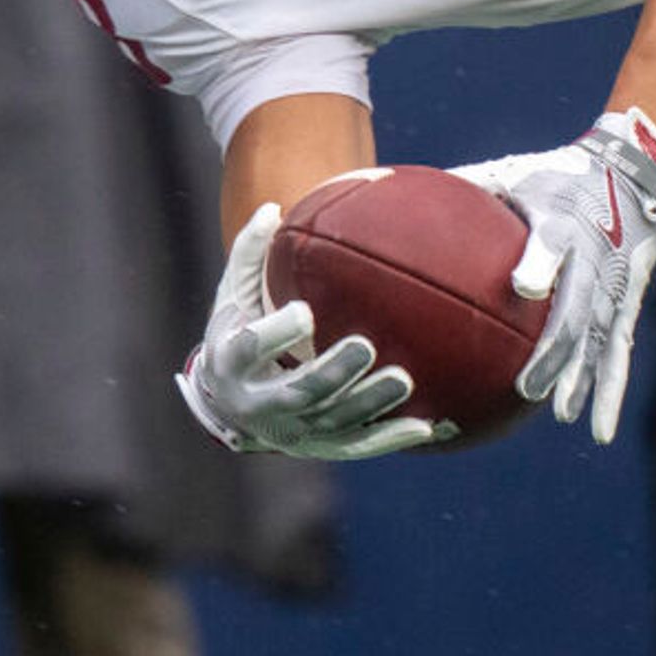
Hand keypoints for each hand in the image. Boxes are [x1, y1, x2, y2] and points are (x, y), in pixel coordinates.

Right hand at [175, 203, 443, 459]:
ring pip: (334, 422)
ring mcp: (294, 432)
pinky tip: (427, 424)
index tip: (304, 313)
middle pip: (299, 392)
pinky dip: (392, 438)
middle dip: (332, 372)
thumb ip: (251, 255)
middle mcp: (261, 404)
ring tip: (404, 379)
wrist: (229, 405)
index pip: (250, 349)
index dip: (275, 335)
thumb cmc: (238, 334)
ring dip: (369, 403)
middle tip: (365, 346)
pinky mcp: (321, 448)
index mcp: (233, 363)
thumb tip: (272, 207)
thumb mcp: (233, 296)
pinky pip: (360, 445)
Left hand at [466, 109, 655, 439]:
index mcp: (560, 219)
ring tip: (562, 413)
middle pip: (576, 307)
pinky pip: (618, 353)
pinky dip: (610, 393)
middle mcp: (594, 255)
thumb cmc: (552, 175)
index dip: (540, 261)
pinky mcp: (627, 305)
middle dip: (554, 348)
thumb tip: (391, 193)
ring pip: (599, 338)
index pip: (552, 241)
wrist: (629, 174)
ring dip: (582, 377)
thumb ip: (464, 190)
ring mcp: (614, 285)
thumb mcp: (511, 173)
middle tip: (527, 385)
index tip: (521, 286)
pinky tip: (599, 432)